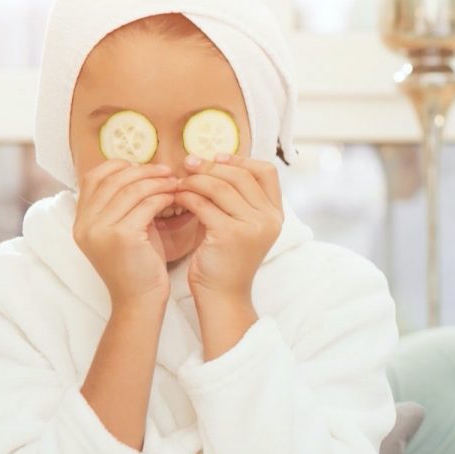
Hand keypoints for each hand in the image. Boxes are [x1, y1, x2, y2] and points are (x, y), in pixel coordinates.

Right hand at [73, 161, 179, 312]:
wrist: (139, 300)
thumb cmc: (137, 264)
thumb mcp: (122, 230)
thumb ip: (122, 205)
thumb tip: (140, 172)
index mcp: (81, 221)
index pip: (93, 177)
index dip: (118, 166)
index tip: (143, 167)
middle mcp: (85, 224)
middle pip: (113, 180)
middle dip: (143, 171)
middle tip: (166, 172)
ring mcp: (101, 230)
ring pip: (131, 190)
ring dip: (157, 182)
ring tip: (174, 183)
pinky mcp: (122, 236)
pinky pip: (146, 205)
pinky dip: (162, 197)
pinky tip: (173, 198)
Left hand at [176, 153, 283, 306]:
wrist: (222, 296)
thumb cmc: (227, 260)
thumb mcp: (242, 226)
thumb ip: (239, 200)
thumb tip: (215, 163)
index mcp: (276, 214)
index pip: (266, 171)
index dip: (241, 159)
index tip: (217, 157)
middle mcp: (269, 218)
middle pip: (241, 175)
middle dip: (211, 166)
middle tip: (188, 163)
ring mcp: (252, 226)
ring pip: (221, 187)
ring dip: (196, 180)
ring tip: (180, 181)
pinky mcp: (230, 234)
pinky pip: (204, 204)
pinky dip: (188, 197)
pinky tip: (178, 197)